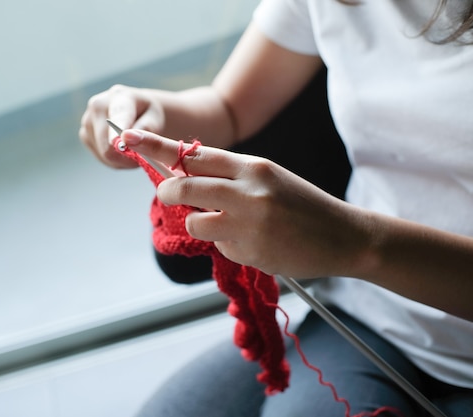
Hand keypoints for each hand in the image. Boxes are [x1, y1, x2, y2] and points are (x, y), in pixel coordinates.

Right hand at [78, 84, 165, 168]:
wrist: (138, 110)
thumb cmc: (149, 114)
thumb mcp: (155, 119)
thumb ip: (145, 129)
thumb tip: (127, 139)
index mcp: (120, 96)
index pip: (118, 117)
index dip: (117, 133)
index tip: (119, 144)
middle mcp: (98, 105)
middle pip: (107, 144)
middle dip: (126, 156)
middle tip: (142, 155)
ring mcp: (87, 120)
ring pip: (104, 154)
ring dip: (121, 158)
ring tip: (132, 147)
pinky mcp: (84, 134)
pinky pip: (100, 157)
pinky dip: (114, 159)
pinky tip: (121, 149)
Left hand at [121, 129, 370, 278]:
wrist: (344, 236)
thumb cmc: (302, 205)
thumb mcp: (269, 178)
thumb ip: (230, 176)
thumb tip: (186, 177)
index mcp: (253, 166)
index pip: (194, 153)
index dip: (158, 147)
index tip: (128, 138)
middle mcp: (248, 191)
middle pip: (183, 185)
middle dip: (167, 191)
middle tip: (167, 193)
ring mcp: (249, 223)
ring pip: (194, 221)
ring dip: (201, 224)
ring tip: (230, 226)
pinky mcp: (251, 252)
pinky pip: (220, 246)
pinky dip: (229, 245)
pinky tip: (257, 244)